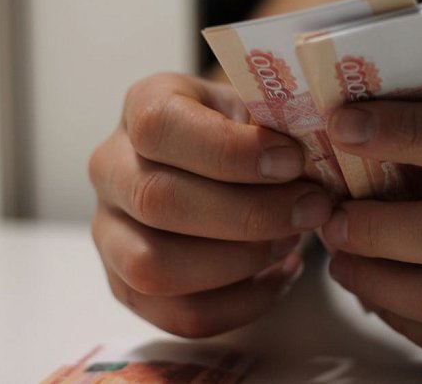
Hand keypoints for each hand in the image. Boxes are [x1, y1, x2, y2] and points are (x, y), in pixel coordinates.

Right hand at [88, 72, 332, 336]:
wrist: (224, 163)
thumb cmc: (248, 132)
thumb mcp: (259, 107)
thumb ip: (277, 123)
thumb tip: (310, 155)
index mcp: (142, 107)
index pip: (160, 127)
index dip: (230, 150)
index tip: (293, 160)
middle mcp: (111, 168)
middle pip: (159, 201)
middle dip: (250, 213)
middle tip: (312, 208)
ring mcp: (109, 232)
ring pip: (155, 267)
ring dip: (241, 262)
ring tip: (290, 241)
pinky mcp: (127, 285)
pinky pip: (178, 315)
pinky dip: (243, 303)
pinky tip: (282, 273)